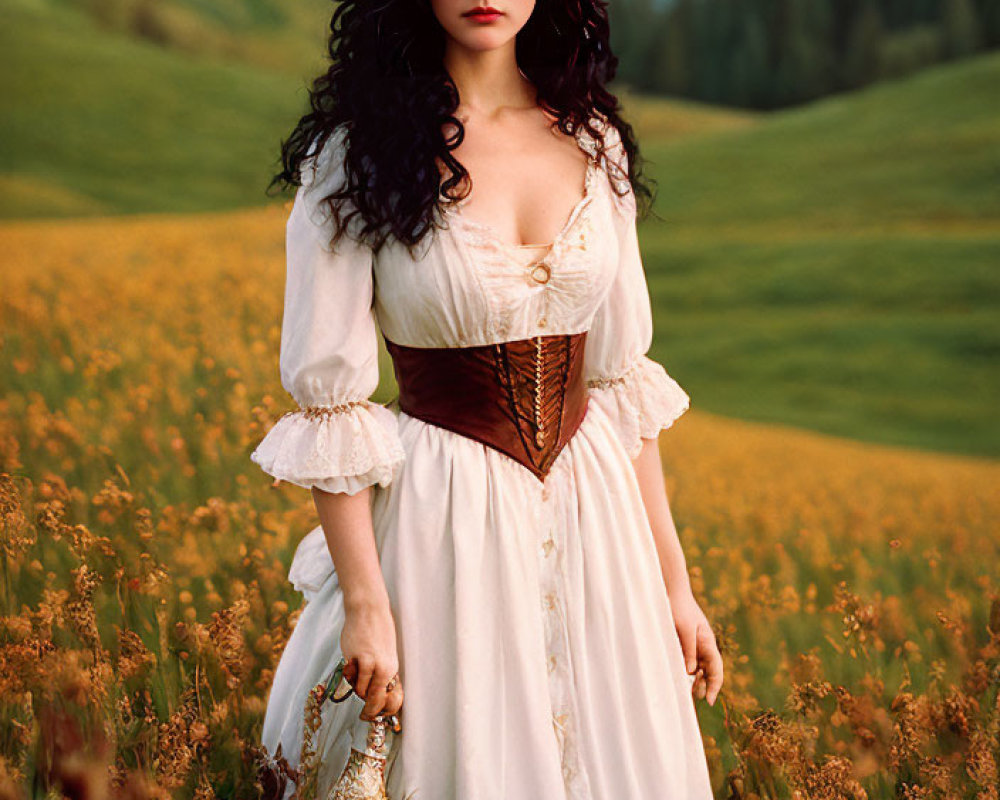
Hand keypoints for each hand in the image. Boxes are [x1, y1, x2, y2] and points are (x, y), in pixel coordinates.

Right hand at [340, 598, 403, 721]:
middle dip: (369, 711)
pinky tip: (351, 662)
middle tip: (363, 715)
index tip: (376, 716)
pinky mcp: (360, 658)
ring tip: (356, 672)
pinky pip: (352, 678)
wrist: (369, 609)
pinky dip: (350, 676)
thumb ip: (380, 673)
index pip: (394, 700)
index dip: (385, 712)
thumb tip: (375, 693)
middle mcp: (386, 669)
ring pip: (362, 692)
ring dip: (357, 688)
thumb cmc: (376, 630)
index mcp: (393, 669)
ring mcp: (373, 664)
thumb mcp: (384, 654)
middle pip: (377, 702)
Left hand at [668, 588, 722, 705]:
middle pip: (709, 671)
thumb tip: (691, 672)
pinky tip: (679, 676)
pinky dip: (686, 670)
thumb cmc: (680, 609)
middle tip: (694, 698)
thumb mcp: (684, 630)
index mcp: (708, 642)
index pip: (716, 670)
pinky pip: (688, 660)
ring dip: (695, 680)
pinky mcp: (685, 642)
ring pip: (699, 668)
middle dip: (705, 686)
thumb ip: (688, 650)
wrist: (672, 592)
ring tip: (687, 692)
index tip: (708, 701)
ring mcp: (695, 644)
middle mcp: (704, 645)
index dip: (714, 686)